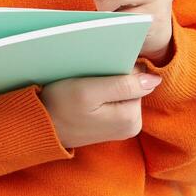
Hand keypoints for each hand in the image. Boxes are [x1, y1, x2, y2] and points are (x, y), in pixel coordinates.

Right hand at [39, 63, 162, 148]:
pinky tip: (86, 93)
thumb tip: (155, 80)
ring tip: (86, 85)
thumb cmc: (60, 107)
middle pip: (132, 86)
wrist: (40, 126)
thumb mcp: (88, 91)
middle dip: (114, 77)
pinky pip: (113, 100)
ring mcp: (121, 127)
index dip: (119, 68)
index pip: (138, 79)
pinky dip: (102, 92)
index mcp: (131, 118)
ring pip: (122, 91)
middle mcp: (132, 126)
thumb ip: (123, 85)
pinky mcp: (111, 125)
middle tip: (90, 77)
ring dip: (107, 84)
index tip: (100, 69)